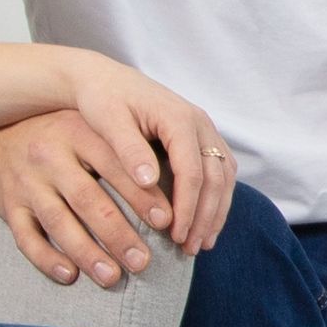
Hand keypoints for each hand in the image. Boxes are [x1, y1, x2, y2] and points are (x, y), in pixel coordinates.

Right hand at [0, 110, 166, 288]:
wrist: (2, 139)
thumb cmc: (69, 141)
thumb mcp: (95, 134)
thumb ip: (130, 155)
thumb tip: (182, 195)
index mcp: (79, 134)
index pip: (115, 167)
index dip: (142, 196)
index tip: (167, 223)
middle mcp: (50, 156)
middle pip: (87, 199)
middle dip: (118, 234)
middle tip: (144, 263)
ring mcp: (26, 182)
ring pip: (58, 222)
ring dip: (87, 253)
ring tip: (113, 278)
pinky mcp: (8, 206)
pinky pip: (25, 238)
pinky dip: (47, 259)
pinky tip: (70, 276)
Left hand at [56, 53, 238, 255]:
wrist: (102, 78)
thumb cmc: (101, 99)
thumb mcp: (108, 121)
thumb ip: (129, 150)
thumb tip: (150, 181)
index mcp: (179, 118)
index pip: (193, 171)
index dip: (188, 207)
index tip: (176, 236)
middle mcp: (200, 122)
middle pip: (216, 177)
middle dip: (206, 216)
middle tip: (191, 248)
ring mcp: (204, 129)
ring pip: (225, 176)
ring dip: (216, 211)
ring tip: (201, 243)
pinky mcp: (201, 137)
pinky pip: (221, 171)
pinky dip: (217, 199)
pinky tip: (204, 221)